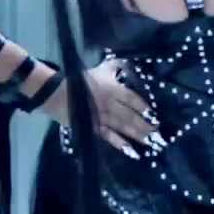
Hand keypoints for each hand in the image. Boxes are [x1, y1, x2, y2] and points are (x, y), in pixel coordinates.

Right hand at [42, 59, 161, 158]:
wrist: (56, 93)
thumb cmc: (80, 79)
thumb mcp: (101, 68)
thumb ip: (116, 66)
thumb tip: (129, 63)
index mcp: (112, 89)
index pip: (132, 99)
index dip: (143, 107)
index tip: (153, 115)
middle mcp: (109, 104)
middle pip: (129, 115)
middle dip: (144, 125)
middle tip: (157, 134)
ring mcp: (101, 117)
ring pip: (122, 127)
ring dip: (136, 135)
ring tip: (149, 142)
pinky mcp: (92, 127)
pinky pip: (108, 136)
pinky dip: (119, 143)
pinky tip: (130, 150)